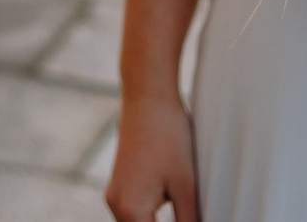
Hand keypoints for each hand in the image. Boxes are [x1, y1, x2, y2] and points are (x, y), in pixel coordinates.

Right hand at [105, 94, 200, 221]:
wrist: (148, 97)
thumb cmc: (169, 137)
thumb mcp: (186, 186)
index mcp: (131, 211)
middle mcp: (116, 206)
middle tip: (192, 217)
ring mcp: (115, 194)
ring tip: (187, 216)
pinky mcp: (120, 184)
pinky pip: (135, 214)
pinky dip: (152, 220)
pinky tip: (174, 212)